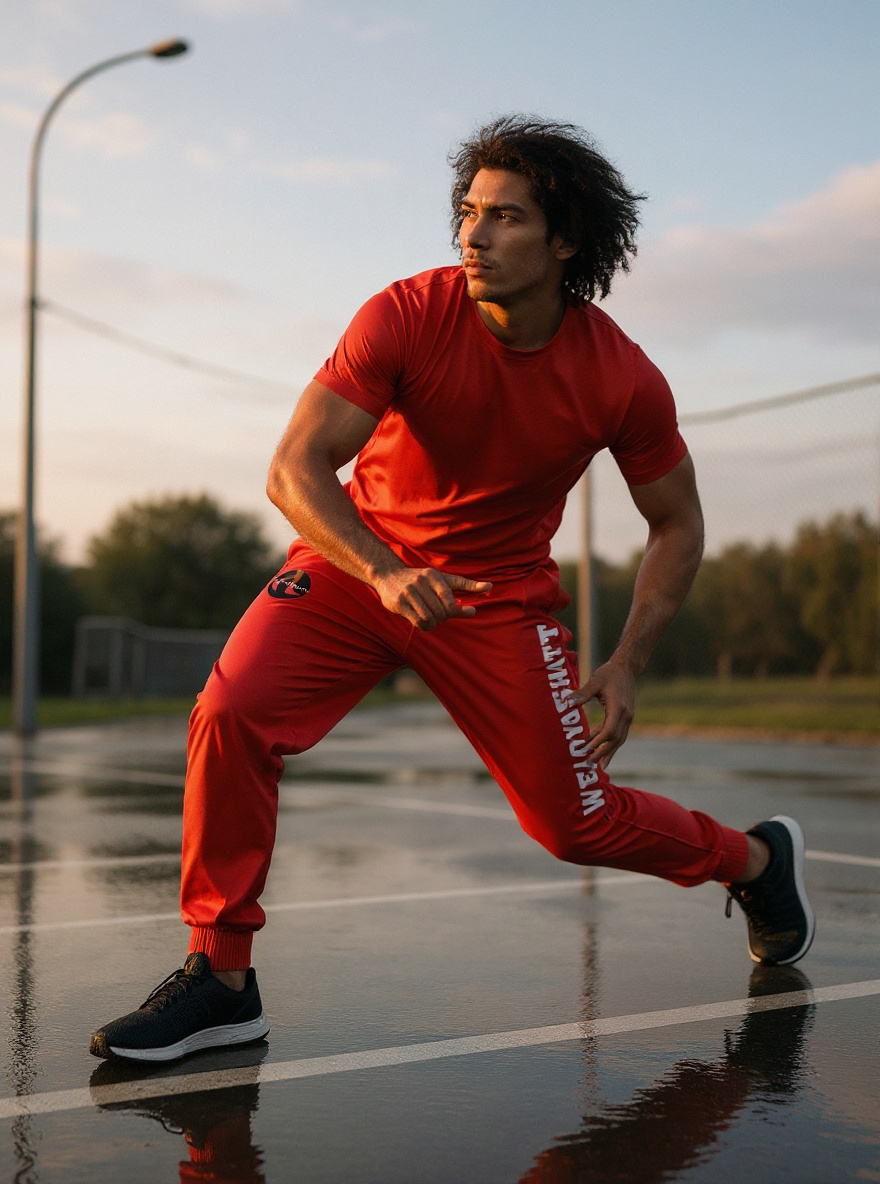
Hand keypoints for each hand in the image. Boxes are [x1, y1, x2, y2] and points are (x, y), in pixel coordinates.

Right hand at [373, 566, 491, 629]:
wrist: (389, 575)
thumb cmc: (422, 580)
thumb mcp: (443, 580)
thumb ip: (466, 585)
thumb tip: (490, 587)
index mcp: (434, 576)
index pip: (449, 599)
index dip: (455, 611)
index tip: (462, 611)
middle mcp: (420, 582)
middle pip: (441, 612)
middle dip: (443, 617)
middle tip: (440, 615)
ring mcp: (409, 592)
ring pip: (430, 618)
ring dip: (434, 623)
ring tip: (432, 619)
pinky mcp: (399, 603)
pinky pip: (418, 622)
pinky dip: (425, 626)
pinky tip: (424, 623)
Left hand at [568, 660, 635, 766]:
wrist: (626, 668)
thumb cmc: (609, 673)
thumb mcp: (595, 681)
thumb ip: (582, 693)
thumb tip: (567, 702)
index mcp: (618, 708)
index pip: (609, 731)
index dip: (597, 742)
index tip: (586, 749)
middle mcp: (626, 715)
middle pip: (615, 740)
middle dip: (603, 752)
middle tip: (589, 763)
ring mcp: (627, 717)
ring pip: (619, 739)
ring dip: (607, 751)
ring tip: (597, 763)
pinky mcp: (625, 716)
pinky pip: (617, 732)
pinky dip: (607, 740)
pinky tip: (596, 744)